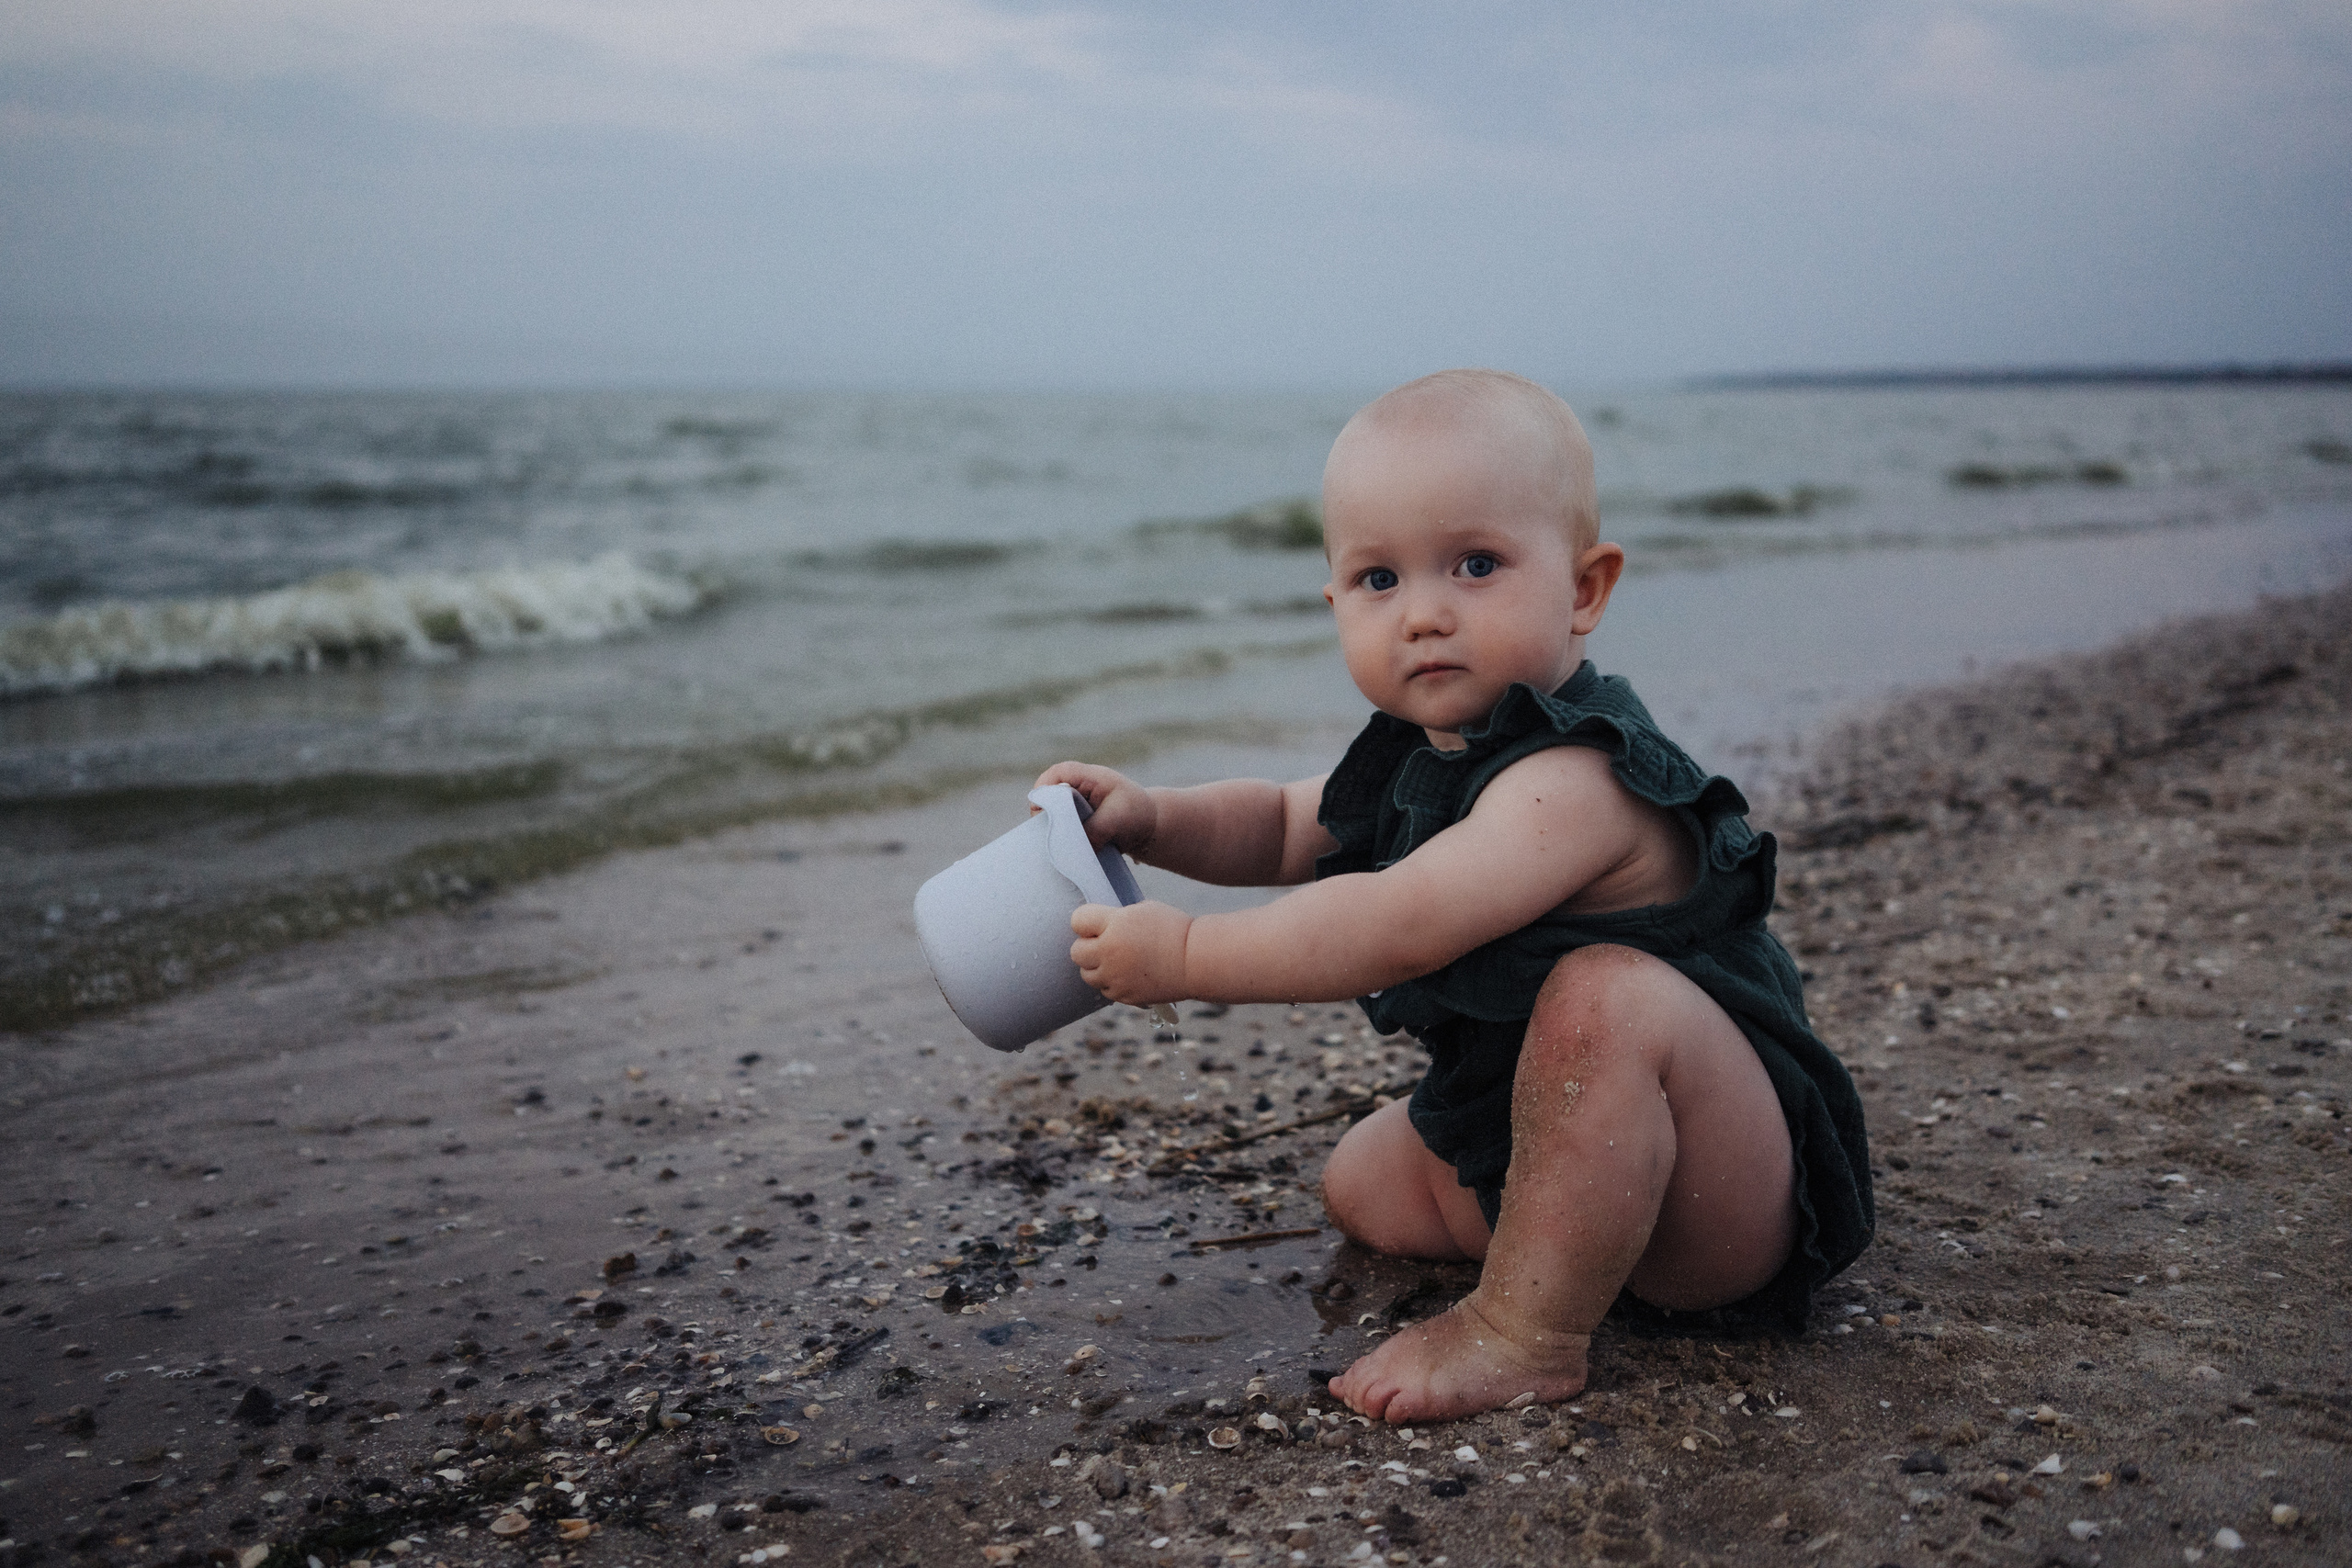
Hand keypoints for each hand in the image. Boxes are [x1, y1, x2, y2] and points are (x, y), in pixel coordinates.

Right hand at [1034, 761, 1159, 854]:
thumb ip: (1095, 830)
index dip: (1044, 791)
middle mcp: (1076, 786)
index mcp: (1088, 776)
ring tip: (1059, 848)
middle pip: (1048, 795)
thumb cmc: (1136, 812)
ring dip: (1053, 830)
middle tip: (1049, 837)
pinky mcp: (1073, 819)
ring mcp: (1073, 803)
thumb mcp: (1118, 819)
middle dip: (1045, 815)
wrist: (1148, 825)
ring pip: (1051, 813)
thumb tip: (1074, 849)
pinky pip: (1059, 827)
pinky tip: (1065, 852)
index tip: (1039, 813)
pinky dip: (1060, 838)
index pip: (1057, 774)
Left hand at [1070, 900, 1191, 1004]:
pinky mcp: (1124, 995)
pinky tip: (1129, 974)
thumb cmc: (1173, 929)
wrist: (1196, 960)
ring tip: (1117, 960)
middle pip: (1076, 951)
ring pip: (1087, 974)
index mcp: (1115, 924)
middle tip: (1106, 943)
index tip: (1097, 923)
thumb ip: (1116, 918)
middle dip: (1088, 946)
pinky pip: (1105, 989)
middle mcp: (1110, 951)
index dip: (1086, 922)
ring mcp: (1115, 977)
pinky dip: (1112, 983)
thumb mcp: (1144, 910)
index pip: (1077, 921)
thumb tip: (1098, 926)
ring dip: (1097, 966)